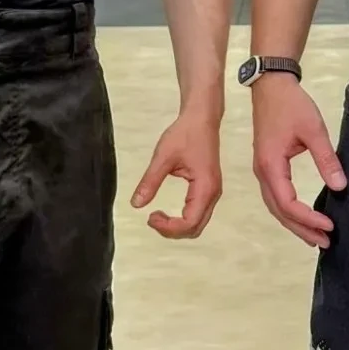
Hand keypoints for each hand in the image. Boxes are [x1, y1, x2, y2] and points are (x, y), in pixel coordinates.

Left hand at [131, 105, 222, 239]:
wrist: (201, 118)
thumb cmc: (184, 134)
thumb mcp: (163, 157)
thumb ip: (150, 182)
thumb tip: (135, 204)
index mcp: (205, 188)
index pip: (189, 223)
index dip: (168, 227)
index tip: (150, 216)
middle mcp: (213, 194)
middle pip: (196, 228)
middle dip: (172, 230)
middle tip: (151, 218)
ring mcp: (212, 193)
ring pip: (198, 223)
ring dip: (177, 226)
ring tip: (157, 215)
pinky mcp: (208, 189)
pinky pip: (197, 213)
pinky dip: (182, 219)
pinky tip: (167, 211)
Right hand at [251, 75, 345, 248]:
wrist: (271, 86)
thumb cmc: (291, 105)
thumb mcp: (314, 130)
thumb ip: (327, 159)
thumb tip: (340, 187)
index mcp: (271, 165)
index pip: (288, 203)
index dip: (308, 218)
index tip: (330, 225)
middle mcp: (262, 173)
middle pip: (279, 211)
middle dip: (302, 229)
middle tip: (325, 242)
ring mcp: (262, 170)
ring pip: (275, 206)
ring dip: (295, 223)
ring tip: (315, 237)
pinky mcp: (267, 166)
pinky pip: (276, 196)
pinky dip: (289, 211)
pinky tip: (303, 216)